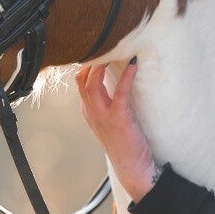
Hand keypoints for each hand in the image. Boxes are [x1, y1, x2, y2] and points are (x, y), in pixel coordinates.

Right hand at [75, 58, 158, 201]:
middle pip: (82, 80)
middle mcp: (91, 112)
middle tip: (107, 45)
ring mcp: (102, 116)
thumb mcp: (112, 121)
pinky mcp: (118, 119)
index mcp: (88, 111)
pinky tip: (134, 63)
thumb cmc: (126, 144)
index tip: (101, 49)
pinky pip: (120, 92)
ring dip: (102, 64)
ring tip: (116, 49)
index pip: (80, 82)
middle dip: (92, 60)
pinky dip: (127, 76)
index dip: (88, 64)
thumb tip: (120, 80)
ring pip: (92, 84)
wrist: (132, 168)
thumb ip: (109, 103)